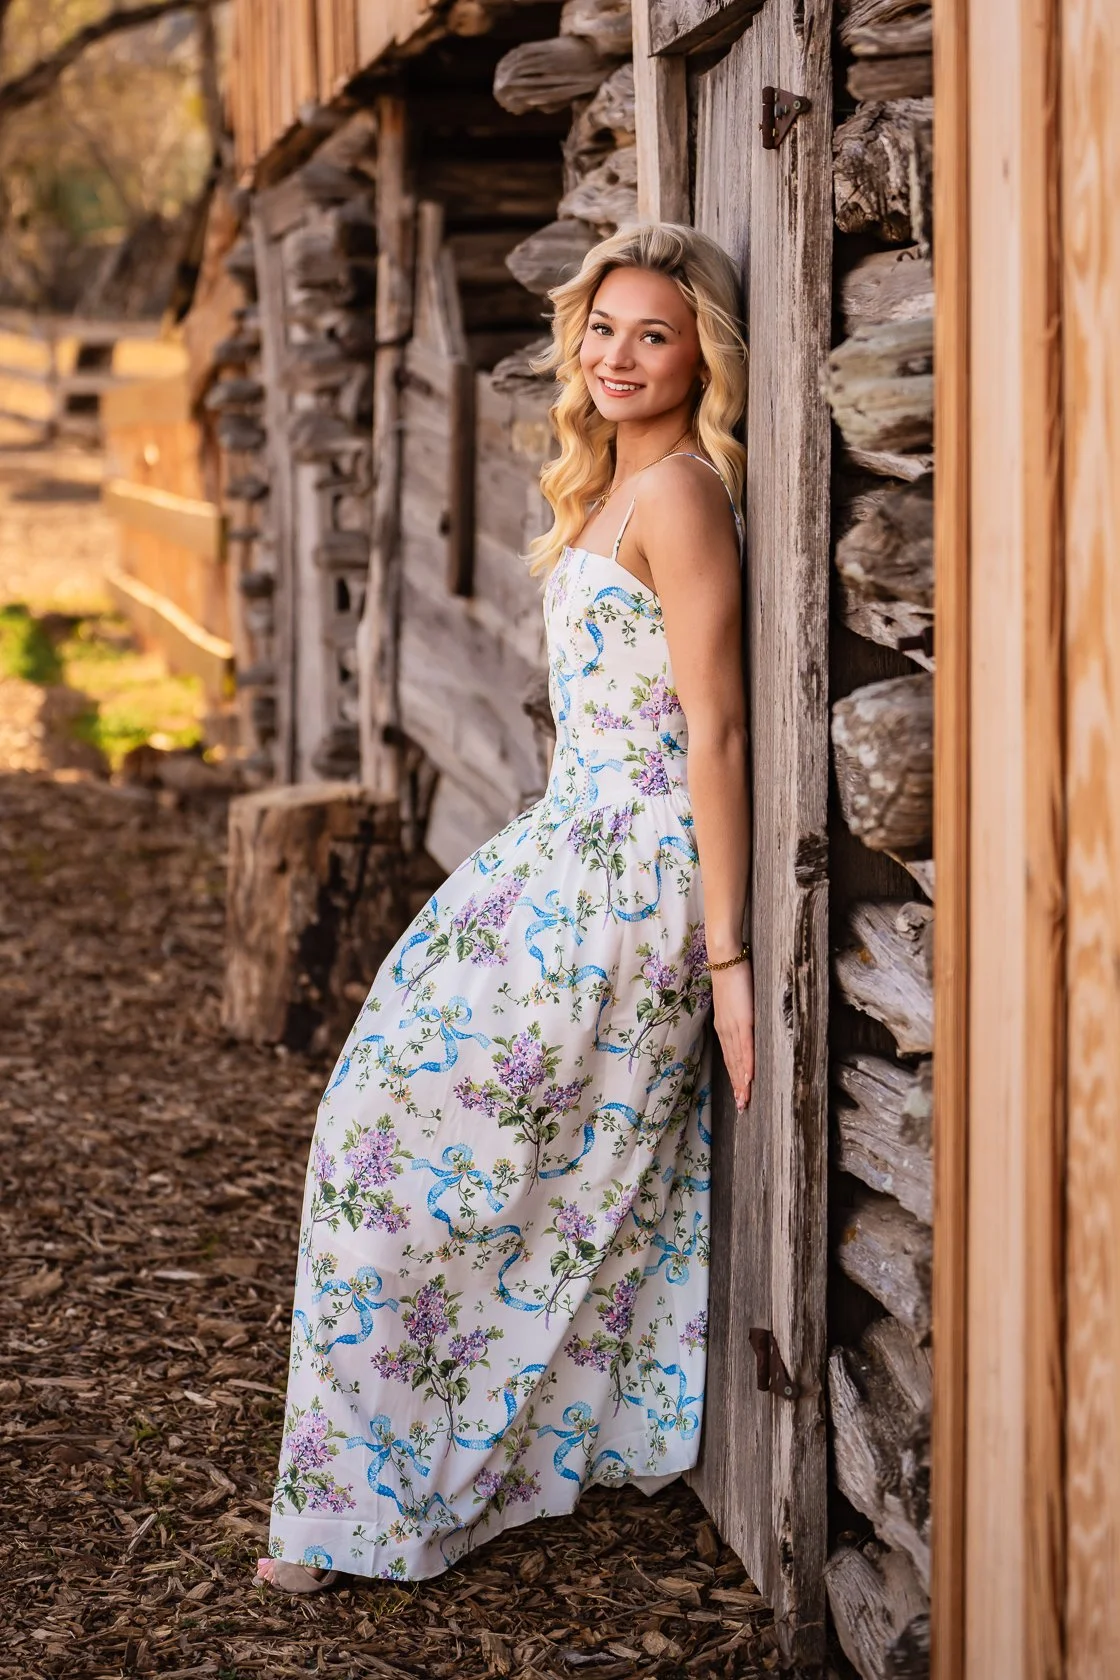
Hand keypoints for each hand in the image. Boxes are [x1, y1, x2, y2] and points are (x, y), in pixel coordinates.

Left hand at [711, 959, 753, 1110]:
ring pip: (737, 1061)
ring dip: (741, 1081)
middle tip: (743, 1106)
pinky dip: (747, 1064)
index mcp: (724, 1027)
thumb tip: (749, 1025)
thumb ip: (741, 1015)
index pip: (730, 1057)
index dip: (735, 1077)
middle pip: (732, 1064)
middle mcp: (726, 1031)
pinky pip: (745, 1047)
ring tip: (746, 1099)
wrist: (726, 961)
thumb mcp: (736, 1002)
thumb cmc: (734, 977)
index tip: (739, 1094)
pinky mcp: (742, 1021)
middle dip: (738, 1086)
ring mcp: (733, 1027)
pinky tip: (749, 1078)